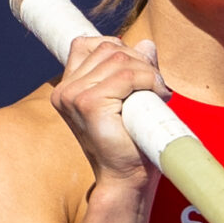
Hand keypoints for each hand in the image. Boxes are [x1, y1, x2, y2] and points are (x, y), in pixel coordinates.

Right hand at [49, 35, 170, 188]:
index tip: (141, 71)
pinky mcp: (88, 104)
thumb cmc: (130, 143)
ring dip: (147, 72)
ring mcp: (73, 96)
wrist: (127, 178)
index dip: (119, 49)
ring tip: (158, 92)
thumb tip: (147, 44)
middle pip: (108, 48)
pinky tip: (158, 95)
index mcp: (68, 87)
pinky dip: (148, 80)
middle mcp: (65, 90)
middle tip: (156, 86)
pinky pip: (126, 76)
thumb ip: (135, 69)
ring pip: (119, 58)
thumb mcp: (131, 97)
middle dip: (139, 61)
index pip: (89, 44)